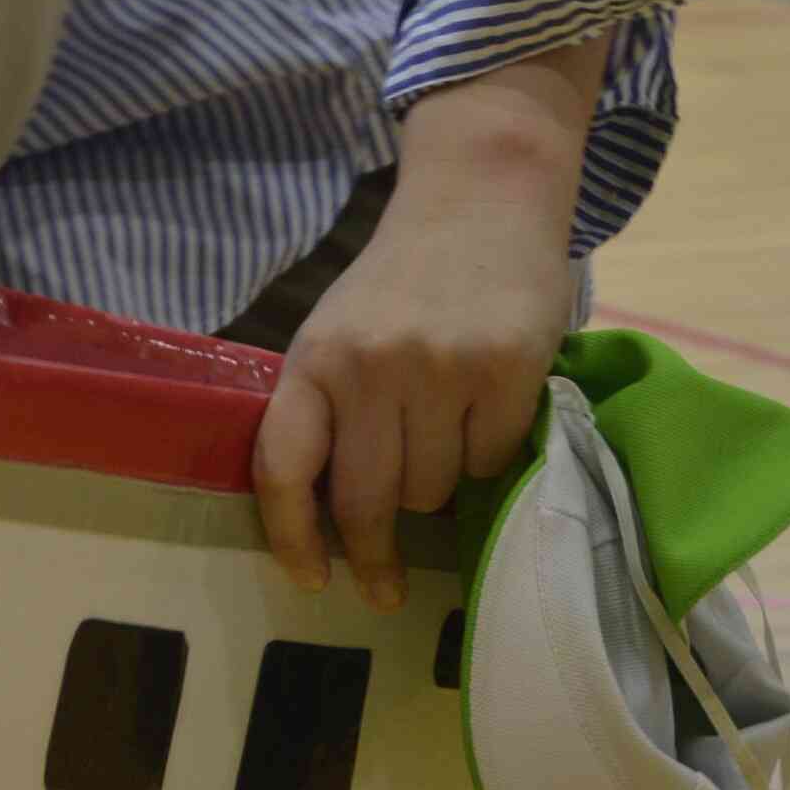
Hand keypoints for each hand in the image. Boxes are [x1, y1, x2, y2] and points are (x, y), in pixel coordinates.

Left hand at [252, 65, 590, 610]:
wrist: (479, 201)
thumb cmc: (401, 283)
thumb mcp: (339, 332)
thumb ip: (329, 409)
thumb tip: (330, 517)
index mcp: (312, 359)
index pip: (283, 466)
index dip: (290, 536)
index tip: (310, 580)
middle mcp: (368, 367)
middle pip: (366, 502)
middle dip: (374, 555)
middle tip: (385, 587)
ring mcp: (439, 371)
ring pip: (433, 491)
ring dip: (437, 493)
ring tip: (442, 445)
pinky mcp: (506, 374)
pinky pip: (491, 463)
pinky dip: (488, 460)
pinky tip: (486, 419)